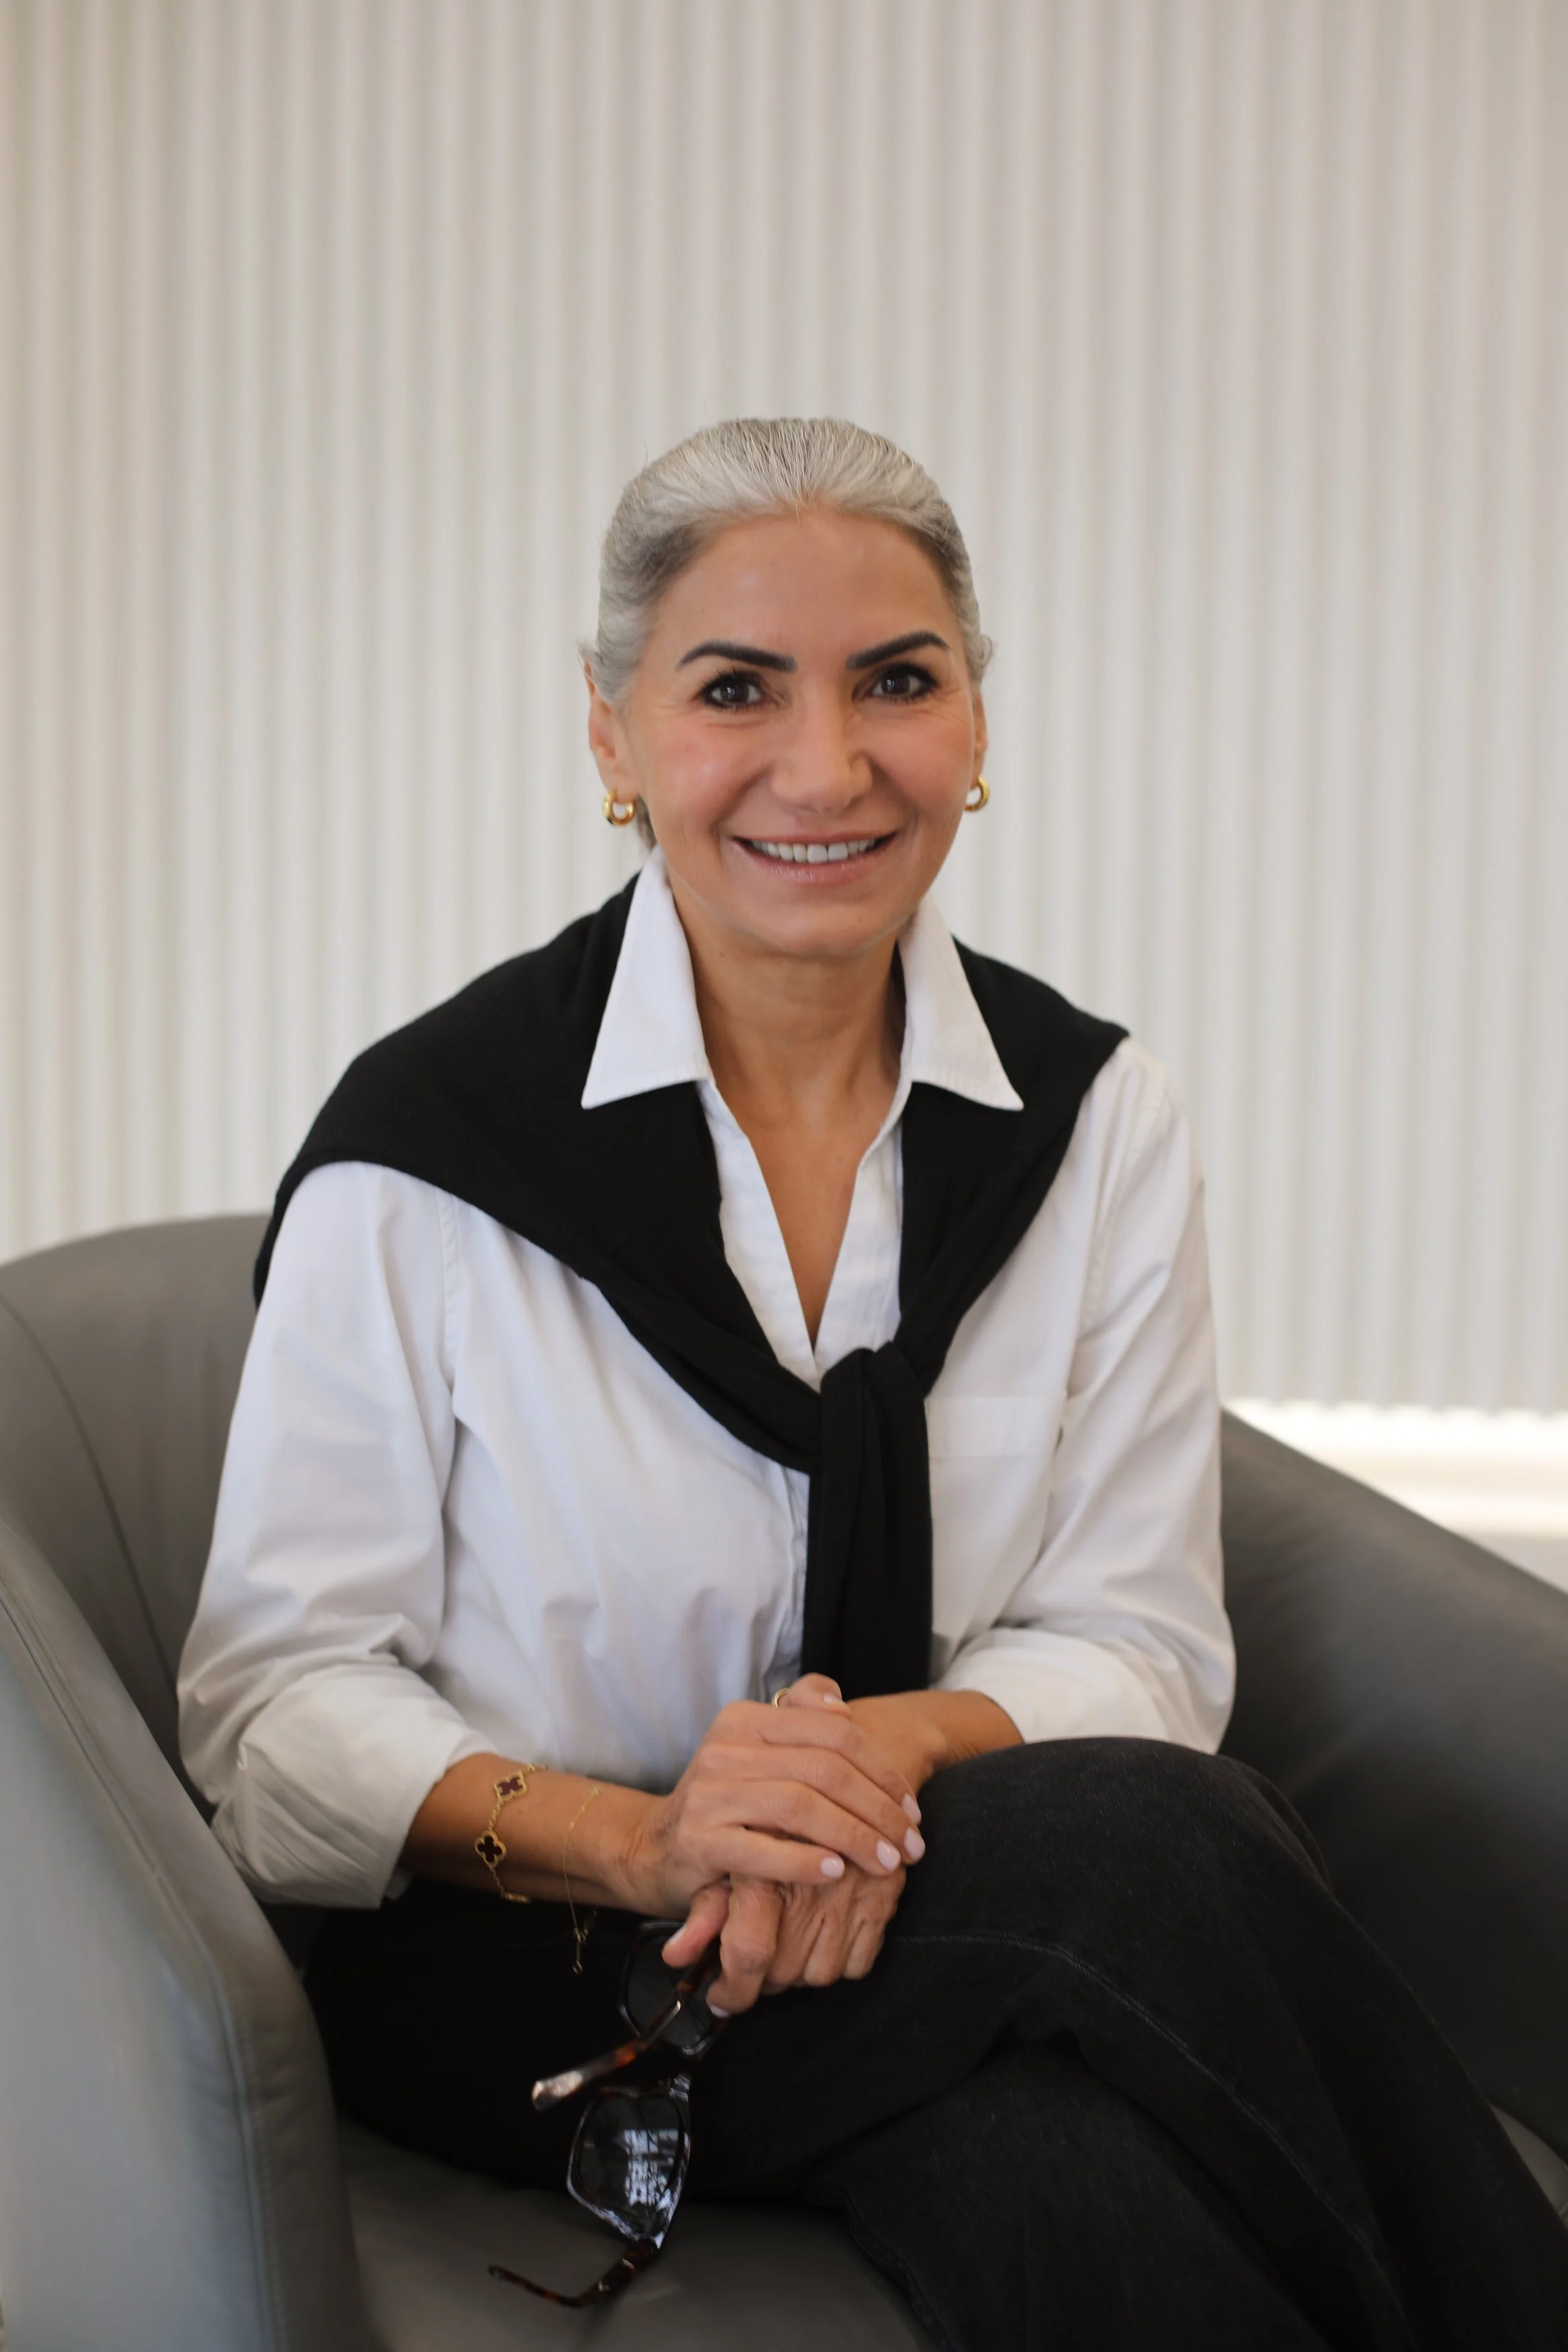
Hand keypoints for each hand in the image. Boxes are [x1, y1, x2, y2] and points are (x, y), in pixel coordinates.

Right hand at [653, 1677, 1023, 2008]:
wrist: (654, 1847)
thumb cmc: (726, 1802)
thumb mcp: (757, 1752)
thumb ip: (798, 1717)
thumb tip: (841, 1703)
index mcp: (746, 1719)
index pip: (834, 1733)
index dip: (883, 1769)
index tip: (912, 1808)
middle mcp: (725, 1748)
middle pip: (825, 1769)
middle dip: (879, 1809)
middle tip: (911, 1845)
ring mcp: (709, 1793)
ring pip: (799, 1806)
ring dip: (854, 1836)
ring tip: (886, 1863)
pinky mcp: (697, 1840)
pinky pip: (762, 1849)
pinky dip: (804, 1861)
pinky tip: (835, 1873)